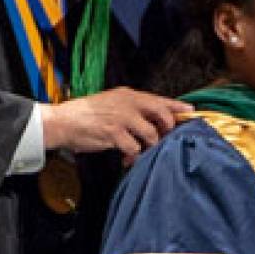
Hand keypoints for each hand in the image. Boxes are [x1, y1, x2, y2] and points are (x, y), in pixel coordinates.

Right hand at [40, 88, 190, 158]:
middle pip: (161, 114)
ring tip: (137, 153)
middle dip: (168, 129)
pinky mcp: (114, 132)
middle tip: (164, 140)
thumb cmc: (86, 115)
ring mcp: (121, 117)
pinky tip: (125, 159)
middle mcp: (127, 103)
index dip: (177, 107)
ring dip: (148, 147)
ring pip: (150, 134)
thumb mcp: (110, 104)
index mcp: (128, 94)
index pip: (159, 99)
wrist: (63, 122)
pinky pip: (134, 148)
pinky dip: (133, 157)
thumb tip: (152, 122)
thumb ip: (131, 109)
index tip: (191, 112)